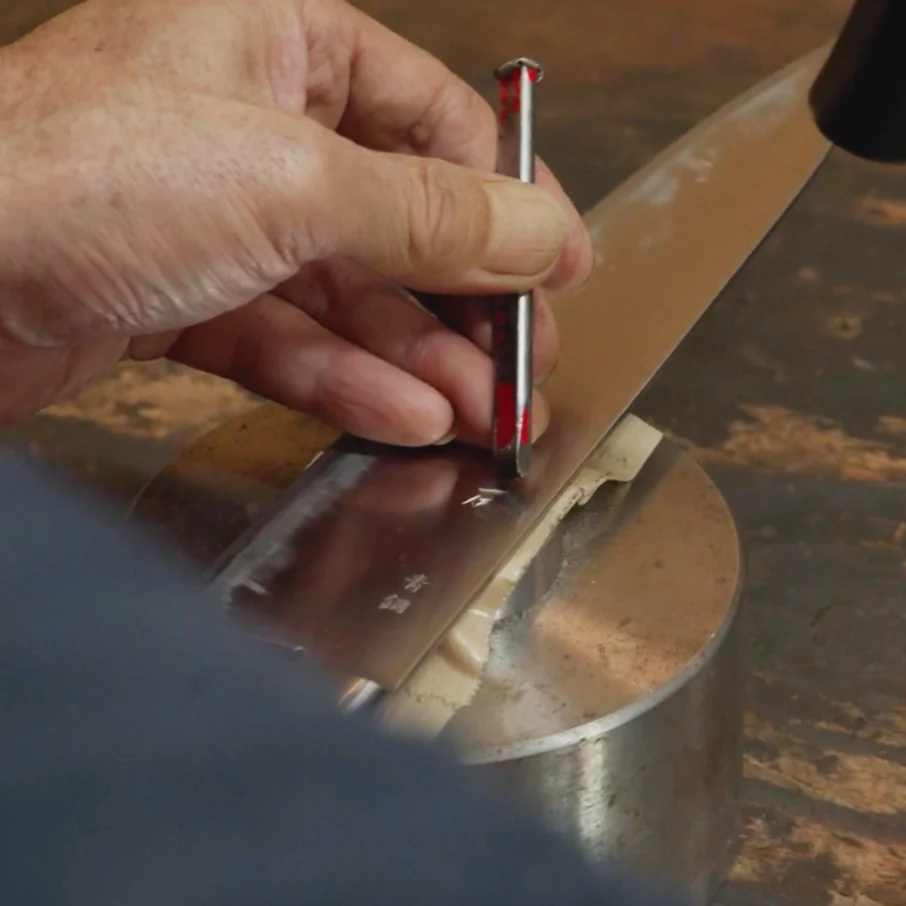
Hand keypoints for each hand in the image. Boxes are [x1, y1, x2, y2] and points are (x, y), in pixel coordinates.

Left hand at [0, 0, 592, 444]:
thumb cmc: (79, 177)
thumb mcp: (294, 182)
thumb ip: (428, 216)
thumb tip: (539, 232)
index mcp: (281, 42)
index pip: (434, 122)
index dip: (507, 199)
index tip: (559, 266)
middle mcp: (251, 125)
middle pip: (396, 220)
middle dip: (465, 303)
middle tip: (523, 367)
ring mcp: (215, 217)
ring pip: (347, 295)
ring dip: (418, 360)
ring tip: (481, 415)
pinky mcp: (182, 297)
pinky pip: (288, 339)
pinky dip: (345, 382)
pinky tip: (404, 418)